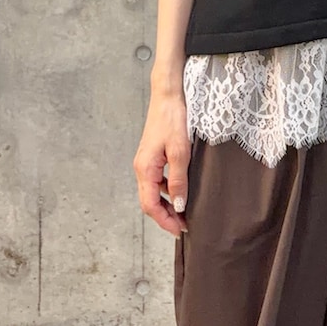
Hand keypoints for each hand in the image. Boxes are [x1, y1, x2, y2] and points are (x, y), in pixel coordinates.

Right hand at [133, 91, 190, 236]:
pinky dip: (167, 191)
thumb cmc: (173, 120)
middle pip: (149, 201)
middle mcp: (141, 168)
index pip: (150, 206)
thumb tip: (179, 205)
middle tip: (184, 225)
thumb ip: (179, 180)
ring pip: (153, 192)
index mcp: (145, 169)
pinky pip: (157, 180)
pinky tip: (180, 190)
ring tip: (184, 212)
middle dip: (166, 216)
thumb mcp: (180, 152)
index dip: (164, 221)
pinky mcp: (152, 156)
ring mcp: (145, 162)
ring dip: (167, 204)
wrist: (167, 95)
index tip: (180, 230)